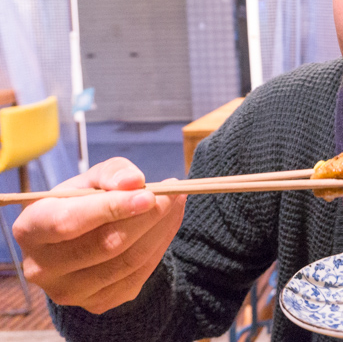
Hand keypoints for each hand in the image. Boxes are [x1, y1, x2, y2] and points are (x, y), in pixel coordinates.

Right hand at [12, 158, 185, 314]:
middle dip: (147, 217)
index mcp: (31, 229)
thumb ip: (112, 173)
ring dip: (161, 228)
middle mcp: (43, 267)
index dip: (111, 208)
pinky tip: (171, 220)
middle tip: (172, 193)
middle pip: (105, 245)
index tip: (148, 194)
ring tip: (177, 200)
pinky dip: (162, 243)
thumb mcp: (91, 180)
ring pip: (128, 262)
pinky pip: (140, 274)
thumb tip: (134, 182)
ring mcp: (70, 291)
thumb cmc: (82, 203)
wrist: (79, 241)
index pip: (69, 222)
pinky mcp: (98, 303)